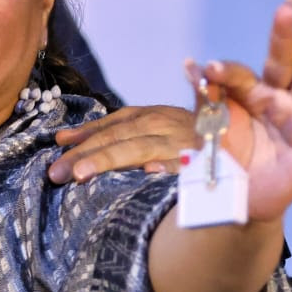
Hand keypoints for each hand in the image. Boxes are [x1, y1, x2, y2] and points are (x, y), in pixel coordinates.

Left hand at [49, 105, 200, 182]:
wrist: (235, 141)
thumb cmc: (182, 138)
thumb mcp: (148, 128)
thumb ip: (109, 133)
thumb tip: (61, 139)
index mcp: (149, 117)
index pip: (111, 126)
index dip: (83, 135)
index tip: (57, 145)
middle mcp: (162, 125)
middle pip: (118, 138)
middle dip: (85, 155)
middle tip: (56, 172)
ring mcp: (181, 144)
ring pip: (140, 150)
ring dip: (110, 160)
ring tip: (82, 174)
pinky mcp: (201, 163)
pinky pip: (181, 168)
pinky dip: (166, 169)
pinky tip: (148, 173)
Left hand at [189, 0, 291, 221]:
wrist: (237, 198)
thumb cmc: (226, 160)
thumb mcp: (209, 127)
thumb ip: (205, 97)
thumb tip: (191, 64)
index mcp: (249, 93)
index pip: (240, 73)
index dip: (224, 71)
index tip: (207, 69)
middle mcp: (276, 98)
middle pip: (282, 60)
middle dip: (285, 33)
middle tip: (289, 3)